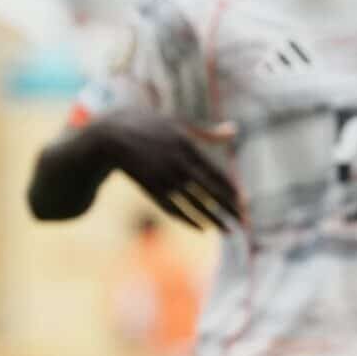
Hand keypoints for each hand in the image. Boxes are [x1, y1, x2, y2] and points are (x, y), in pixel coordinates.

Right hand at [94, 108, 243, 230]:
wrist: (111, 135)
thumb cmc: (149, 125)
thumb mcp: (179, 124)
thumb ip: (207, 133)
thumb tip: (234, 130)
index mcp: (188, 147)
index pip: (217, 174)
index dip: (231, 191)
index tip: (245, 204)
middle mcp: (179, 165)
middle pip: (210, 193)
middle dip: (230, 210)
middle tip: (245, 224)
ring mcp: (164, 179)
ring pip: (194, 205)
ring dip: (213, 220)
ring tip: (229, 231)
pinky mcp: (151, 189)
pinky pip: (174, 209)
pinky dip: (189, 220)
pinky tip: (202, 228)